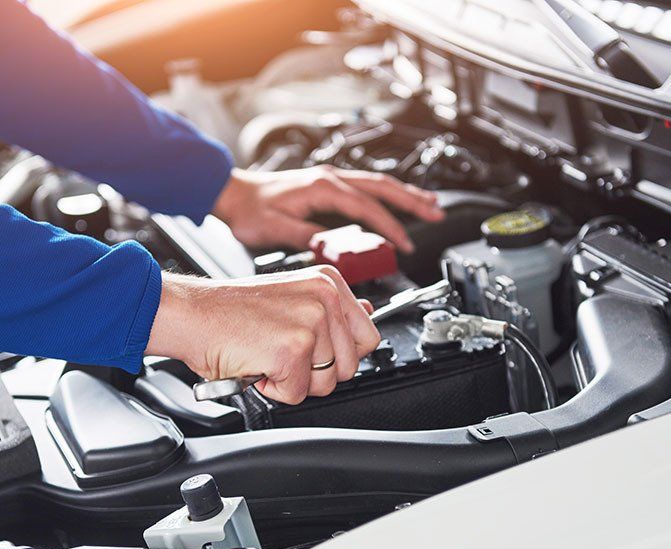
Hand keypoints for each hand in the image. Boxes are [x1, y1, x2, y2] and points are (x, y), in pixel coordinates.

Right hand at [146, 266, 380, 404]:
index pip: (368, 336)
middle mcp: (325, 298)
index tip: (312, 349)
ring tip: (267, 355)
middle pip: (350, 366)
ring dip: (293, 381)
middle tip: (281, 352)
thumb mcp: (291, 297)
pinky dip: (273, 389)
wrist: (191, 314)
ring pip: (326, 384)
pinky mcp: (291, 351)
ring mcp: (310, 324)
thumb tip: (367, 311)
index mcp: (328, 282)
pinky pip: (297, 394)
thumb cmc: (230, 311)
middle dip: (316, 371)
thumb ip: (333, 308)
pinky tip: (257, 364)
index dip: (339, 353)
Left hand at [212, 165, 442, 253]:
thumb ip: (305, 237)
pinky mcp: (327, 186)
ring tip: (429, 205)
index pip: (366, 208)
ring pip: (377, 183)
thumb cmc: (250, 210)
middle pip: (382, 186)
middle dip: (412, 201)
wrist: (234, 194)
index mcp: (321, 188)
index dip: (388, 227)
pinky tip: (396, 201)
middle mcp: (329, 179)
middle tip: (437, 214)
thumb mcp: (274, 229)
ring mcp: (330, 180)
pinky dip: (386, 194)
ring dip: (404, 194)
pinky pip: (365, 187)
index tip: (403, 244)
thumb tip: (330, 247)